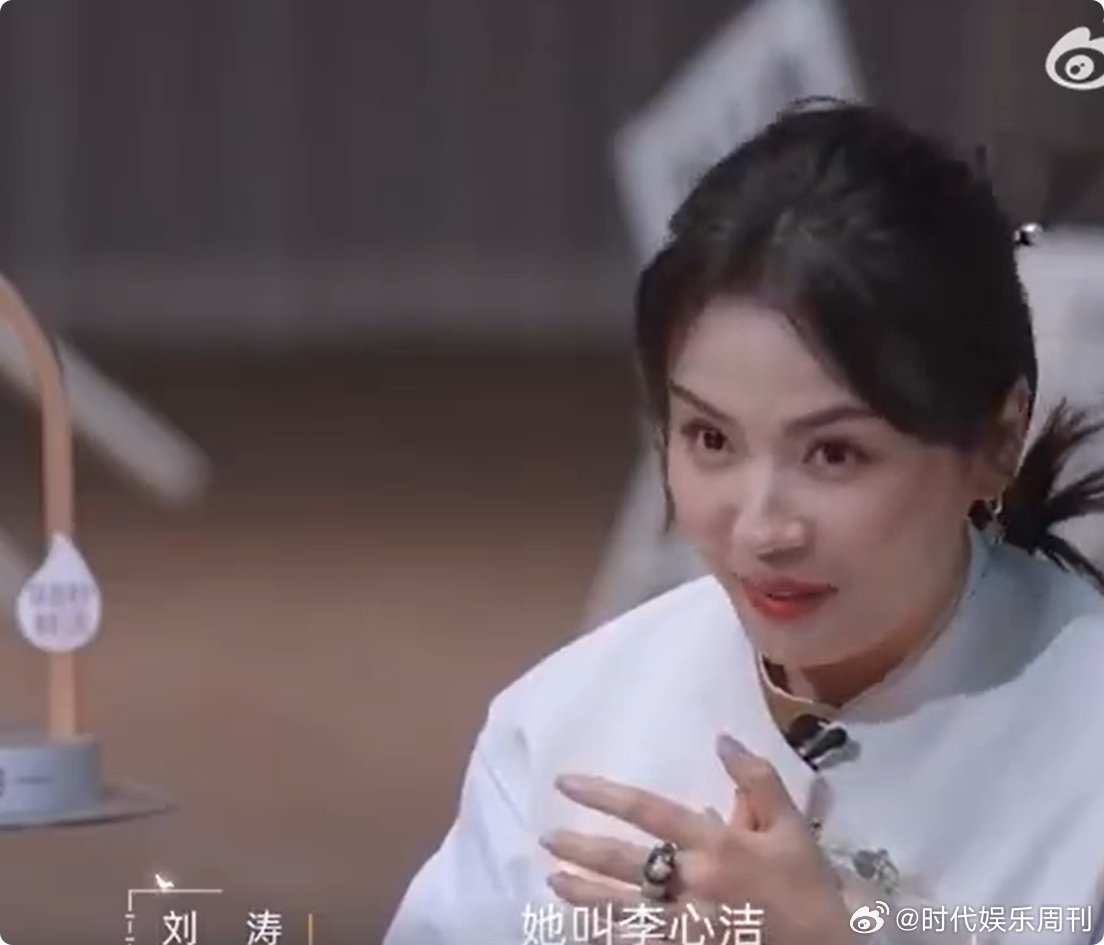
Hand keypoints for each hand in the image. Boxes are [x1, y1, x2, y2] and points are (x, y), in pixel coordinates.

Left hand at [542, 735, 857, 944]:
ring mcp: (687, 927)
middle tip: (546, 839)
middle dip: (580, 850)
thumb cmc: (809, 888)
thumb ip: (757, 780)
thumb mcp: (793, 827)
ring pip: (621, 910)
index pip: (648, 812)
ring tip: (553, 880)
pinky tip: (585, 927)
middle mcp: (694, 884)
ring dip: (583, 895)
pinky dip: (608, 934)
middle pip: (623, 864)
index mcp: (716, 845)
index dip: (603, 795)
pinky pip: (637, 944)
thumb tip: (722, 738)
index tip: (566, 783)